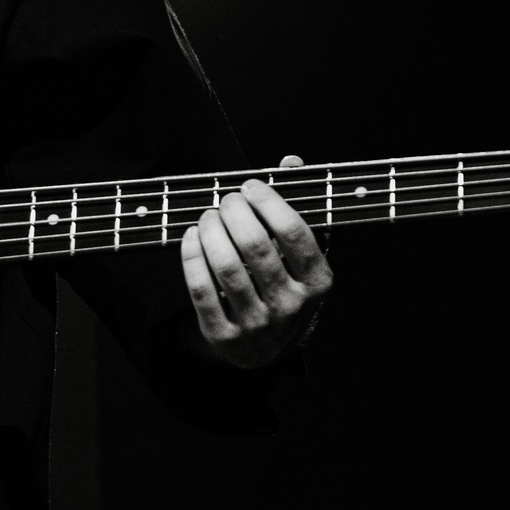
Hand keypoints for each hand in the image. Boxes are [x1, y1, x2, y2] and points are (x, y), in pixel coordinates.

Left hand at [179, 153, 331, 370]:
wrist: (268, 348)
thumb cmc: (286, 286)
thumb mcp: (303, 254)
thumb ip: (300, 205)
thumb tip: (291, 162)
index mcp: (318, 282)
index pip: (295, 234)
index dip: (269, 202)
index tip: (250, 186)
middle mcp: (291, 306)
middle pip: (257, 246)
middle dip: (234, 213)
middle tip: (225, 200)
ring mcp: (258, 325)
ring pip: (227, 267)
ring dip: (211, 231)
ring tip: (207, 216)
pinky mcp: (225, 337)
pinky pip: (202, 291)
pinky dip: (192, 258)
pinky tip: (191, 237)